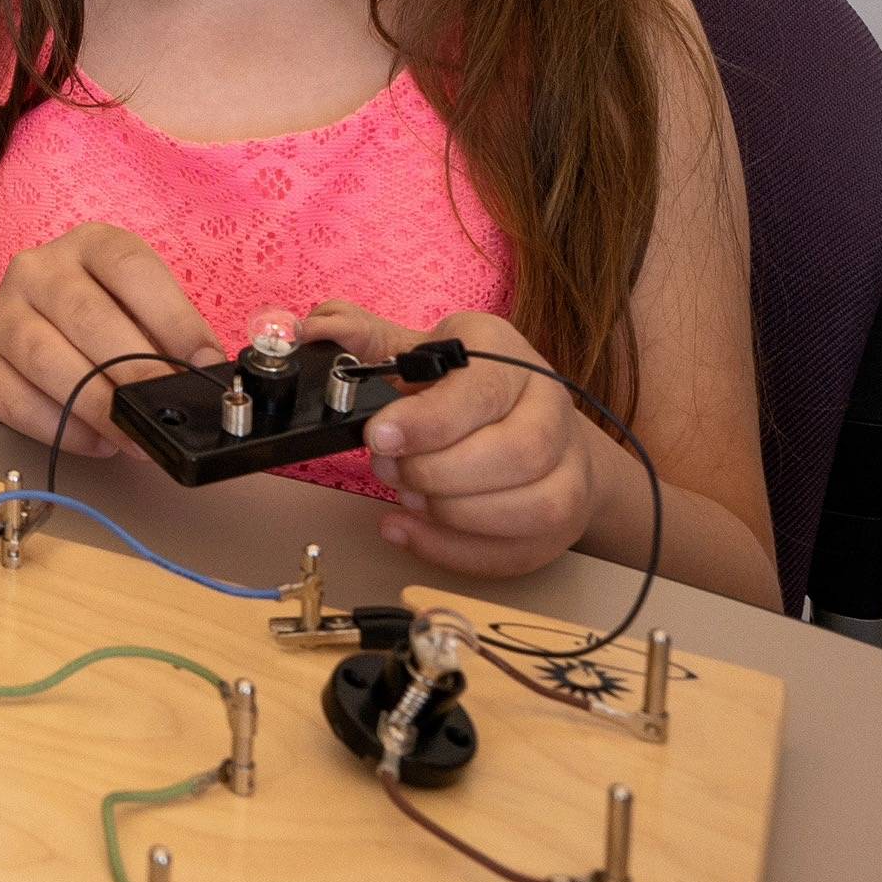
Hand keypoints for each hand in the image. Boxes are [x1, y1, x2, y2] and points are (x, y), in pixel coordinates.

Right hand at [0, 221, 223, 456]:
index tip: (204, 361)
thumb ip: (164, 337)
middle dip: (134, 371)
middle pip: (85, 315)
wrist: (14, 344)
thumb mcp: (133, 311)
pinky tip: (94, 441)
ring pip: (44, 357)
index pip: (130, 267)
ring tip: (133, 437)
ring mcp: (1, 313)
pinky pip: (14, 397)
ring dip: (96, 405)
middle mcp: (38, 269)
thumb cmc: (91, 328)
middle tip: (165, 411)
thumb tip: (203, 376)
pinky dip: (59, 426)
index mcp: (88, 245)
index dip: (172, 315)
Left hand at [313, 302, 601, 581]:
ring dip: (453, 514)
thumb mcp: (417, 349)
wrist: (534, 424)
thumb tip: (313, 330)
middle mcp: (552, 412)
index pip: (483, 392)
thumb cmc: (465, 388)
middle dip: (436, 471)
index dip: (429, 421)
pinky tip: (409, 530)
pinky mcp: (563, 522)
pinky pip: (517, 552)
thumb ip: (365, 341)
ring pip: (531, 508)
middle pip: (516, 454)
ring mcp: (568, 470)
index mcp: (512, 361)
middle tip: (388, 468)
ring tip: (407, 495)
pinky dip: (454, 550)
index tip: (378, 435)